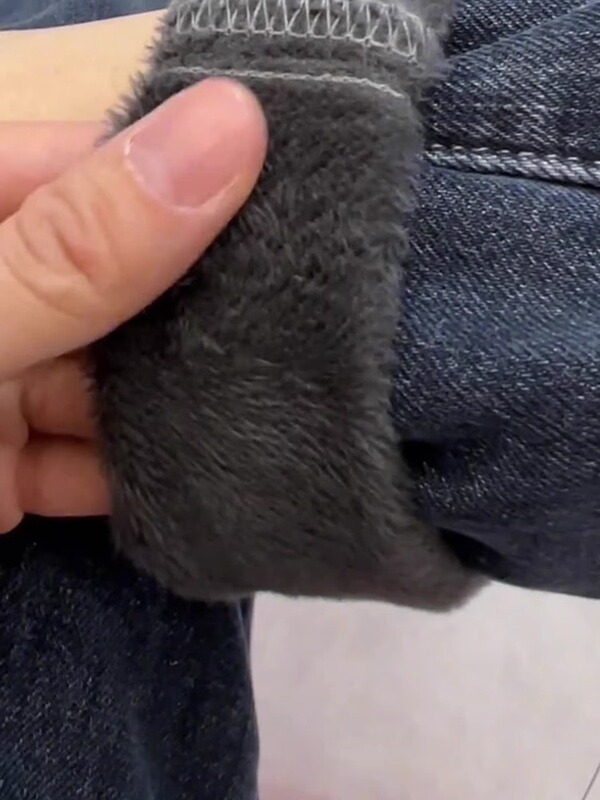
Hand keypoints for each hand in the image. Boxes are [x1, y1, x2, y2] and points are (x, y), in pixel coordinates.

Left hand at [0, 78, 266, 531]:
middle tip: (321, 308)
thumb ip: (80, 248)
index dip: (198, 175)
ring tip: (289, 394)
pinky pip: (88, 460)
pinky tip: (206, 475)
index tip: (310, 199)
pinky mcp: (5, 471)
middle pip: (115, 278)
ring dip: (177, 404)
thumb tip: (231, 130)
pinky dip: (137, 477)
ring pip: (112, 379)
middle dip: (197, 306)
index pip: (96, 162)